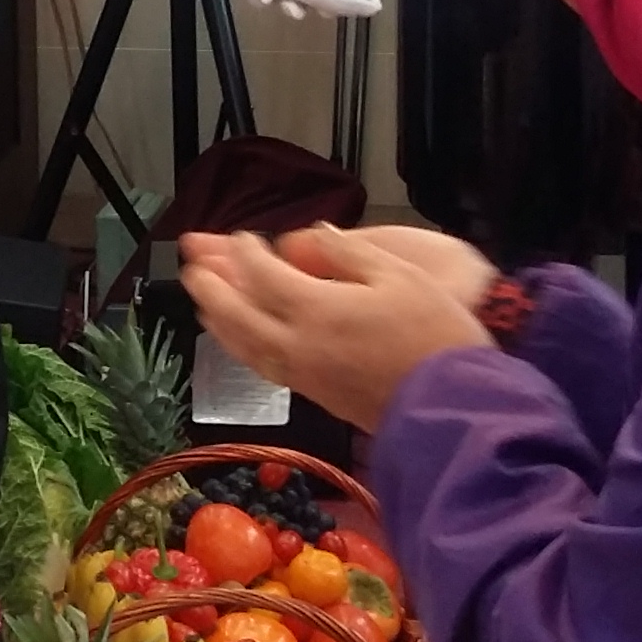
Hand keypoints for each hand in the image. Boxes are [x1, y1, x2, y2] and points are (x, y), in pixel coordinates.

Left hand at [178, 226, 492, 432]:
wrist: (451, 407)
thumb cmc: (435, 336)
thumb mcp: (400, 276)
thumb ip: (349, 253)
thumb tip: (314, 235)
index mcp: (316, 309)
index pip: (263, 275)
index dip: (246, 253)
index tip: (241, 237)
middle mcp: (296, 344)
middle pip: (237, 314)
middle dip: (211, 287)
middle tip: (190, 266)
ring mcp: (302, 374)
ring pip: (244, 345)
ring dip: (218, 319)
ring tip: (202, 303)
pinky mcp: (314, 396)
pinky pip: (262, 365)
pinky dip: (241, 347)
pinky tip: (242, 341)